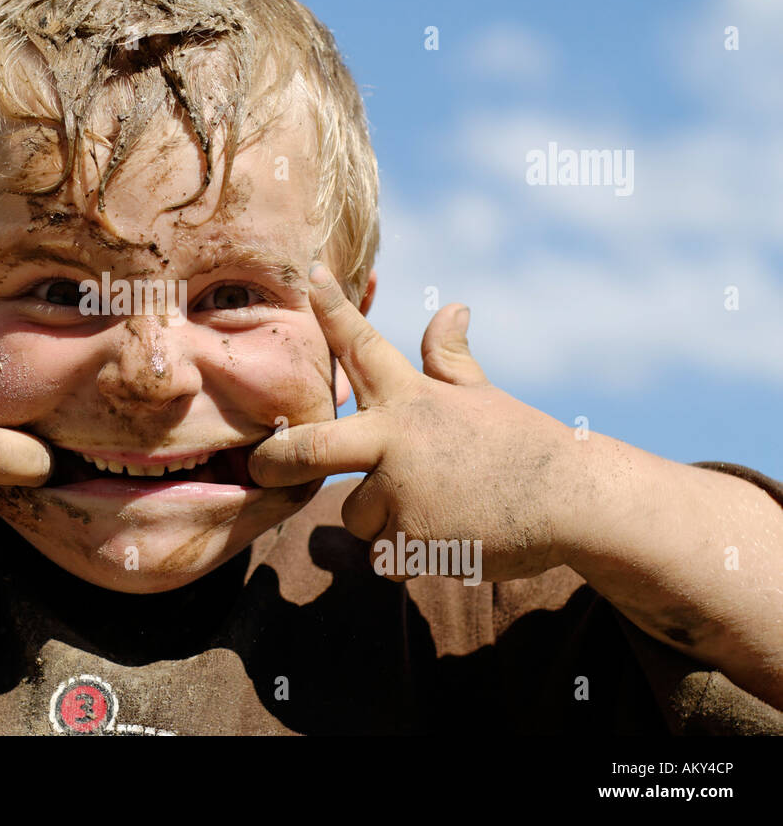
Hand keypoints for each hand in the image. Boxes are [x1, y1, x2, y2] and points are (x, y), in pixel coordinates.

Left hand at [248, 263, 579, 582]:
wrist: (572, 501)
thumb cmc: (521, 444)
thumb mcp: (481, 396)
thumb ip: (450, 360)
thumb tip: (453, 308)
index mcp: (411, 398)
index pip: (363, 347)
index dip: (333, 309)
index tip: (309, 273)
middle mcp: (396, 440)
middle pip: (309, 448)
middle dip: (274, 460)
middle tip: (257, 466)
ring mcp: (402, 492)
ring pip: (352, 515)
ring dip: (378, 518)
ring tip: (432, 507)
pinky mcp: (413, 539)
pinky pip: (380, 555)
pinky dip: (404, 553)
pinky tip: (444, 536)